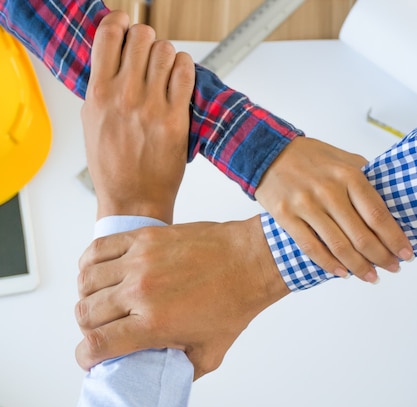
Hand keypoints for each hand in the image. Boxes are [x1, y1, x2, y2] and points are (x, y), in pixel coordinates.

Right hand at [75, 217, 288, 377]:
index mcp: (155, 323)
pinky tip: (99, 274)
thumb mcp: (210, 354)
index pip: (96, 344)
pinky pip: (97, 249)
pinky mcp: (143, 238)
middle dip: (87, 330)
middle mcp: (141, 292)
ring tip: (101, 303)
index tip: (91, 358)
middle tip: (102, 331)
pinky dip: (89, 264)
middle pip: (85, 314)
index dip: (86, 357)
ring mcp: (139, 261)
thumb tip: (158, 378)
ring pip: (85, 282)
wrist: (250, 262)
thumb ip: (180, 371)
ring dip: (86, 297)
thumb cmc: (233, 305)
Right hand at [81, 12, 194, 221]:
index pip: (109, 33)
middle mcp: (124, 96)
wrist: (133, 201)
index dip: (120, 23)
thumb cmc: (112, 168)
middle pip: (142, 36)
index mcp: (98, 93)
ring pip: (166, 51)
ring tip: (165, 70)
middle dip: (146, 41)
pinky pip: (185, 73)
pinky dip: (184, 68)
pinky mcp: (175, 119)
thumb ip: (100, 88)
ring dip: (167, 56)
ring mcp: (151, 107)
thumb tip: (109, 59)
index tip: (125, 27)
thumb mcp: (92, 123)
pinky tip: (179, 78)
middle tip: (148, 56)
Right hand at [255, 136, 413, 282]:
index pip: (377, 214)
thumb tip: (386, 200)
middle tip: (392, 268)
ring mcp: (306, 205)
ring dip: (358, 266)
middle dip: (381, 257)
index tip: (405, 253)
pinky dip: (328, 264)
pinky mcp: (286, 216)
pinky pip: (311, 247)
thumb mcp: (341, 158)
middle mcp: (328, 191)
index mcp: (348, 175)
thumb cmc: (307, 157)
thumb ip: (363, 177)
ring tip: (370, 277)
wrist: (267, 152)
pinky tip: (342, 273)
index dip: (394, 238)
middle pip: (361, 234)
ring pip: (338, 245)